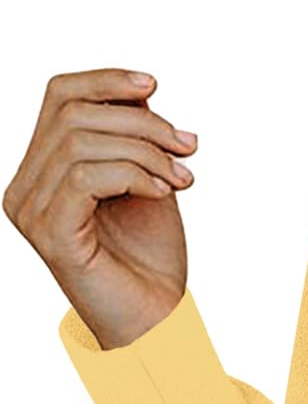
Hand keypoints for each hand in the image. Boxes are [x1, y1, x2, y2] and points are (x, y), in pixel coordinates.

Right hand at [3, 68, 196, 349]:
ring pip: (79, 142)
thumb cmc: (150, 260)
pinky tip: (164, 194)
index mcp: (42, 170)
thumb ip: (135, 140)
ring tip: (182, 178)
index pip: (59, 97)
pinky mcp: (51, 235)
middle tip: (187, 147)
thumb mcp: (146, 183)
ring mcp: (31, 212)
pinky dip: (134, 176)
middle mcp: (25, 188)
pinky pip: (86, 177)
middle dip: (140, 122)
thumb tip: (140, 91)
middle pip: (72, 113)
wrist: (157, 323)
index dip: (105, 80)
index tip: (155, 85)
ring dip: (144, 151)